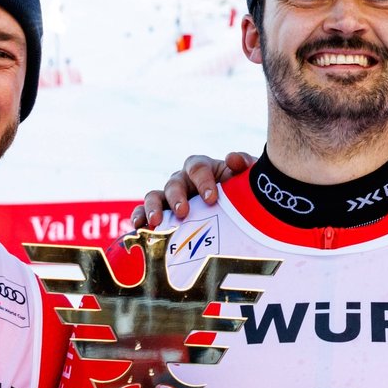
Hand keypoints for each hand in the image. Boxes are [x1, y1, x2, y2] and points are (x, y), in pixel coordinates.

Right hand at [130, 152, 255, 228]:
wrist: (241, 217)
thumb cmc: (244, 195)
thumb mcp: (249, 180)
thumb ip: (244, 165)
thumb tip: (232, 158)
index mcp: (203, 169)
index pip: (197, 167)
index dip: (202, 181)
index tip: (212, 199)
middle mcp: (183, 182)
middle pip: (174, 182)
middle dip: (177, 197)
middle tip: (184, 212)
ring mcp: (170, 199)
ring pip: (155, 196)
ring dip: (153, 208)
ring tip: (156, 222)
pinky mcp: (163, 216)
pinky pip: (144, 214)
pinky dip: (139, 218)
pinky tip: (138, 228)